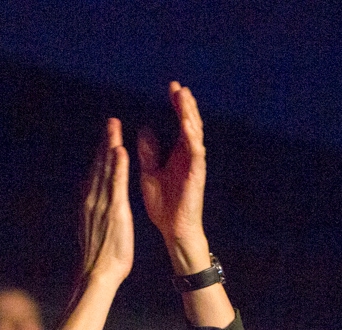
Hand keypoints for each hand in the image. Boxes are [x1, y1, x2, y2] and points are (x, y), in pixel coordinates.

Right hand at [75, 117, 133, 288]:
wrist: (97, 274)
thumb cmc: (100, 255)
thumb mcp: (94, 228)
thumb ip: (94, 211)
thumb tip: (93, 203)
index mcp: (90, 203)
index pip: (96, 173)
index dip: (101, 154)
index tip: (107, 138)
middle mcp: (92, 199)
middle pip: (99, 166)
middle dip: (105, 142)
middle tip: (110, 121)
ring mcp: (101, 204)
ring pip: (105, 170)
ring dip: (109, 147)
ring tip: (114, 127)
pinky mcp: (113, 211)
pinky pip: (115, 184)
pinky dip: (117, 167)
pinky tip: (120, 151)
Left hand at [138, 82, 209, 271]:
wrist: (173, 230)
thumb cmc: (164, 205)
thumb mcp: (150, 173)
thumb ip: (149, 152)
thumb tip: (145, 130)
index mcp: (179, 153)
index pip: (181, 123)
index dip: (177, 105)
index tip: (172, 87)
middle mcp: (189, 156)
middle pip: (191, 123)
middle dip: (185, 104)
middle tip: (179, 87)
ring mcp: (195, 164)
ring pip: (195, 134)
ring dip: (190, 116)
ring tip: (185, 98)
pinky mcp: (196, 176)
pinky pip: (196, 153)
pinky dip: (193, 139)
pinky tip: (188, 126)